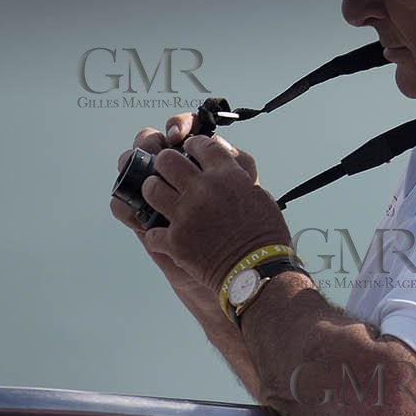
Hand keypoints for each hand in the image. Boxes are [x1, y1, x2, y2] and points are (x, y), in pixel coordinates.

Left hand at [131, 133, 291, 292]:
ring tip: (158, 197)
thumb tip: (222, 158)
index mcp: (228, 175)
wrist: (258, 272)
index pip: (201, 144)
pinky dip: (157, 235)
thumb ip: (237, 173)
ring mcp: (186, 215)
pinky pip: (151, 231)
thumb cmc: (265, 235)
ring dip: (154, 191)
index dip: (192, 144)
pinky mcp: (175, 241)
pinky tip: (164, 236)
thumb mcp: (259, 194)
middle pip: (167, 160)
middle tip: (166, 170)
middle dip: (164, 163)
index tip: (189, 149)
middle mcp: (203, 190)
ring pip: (151, 188)